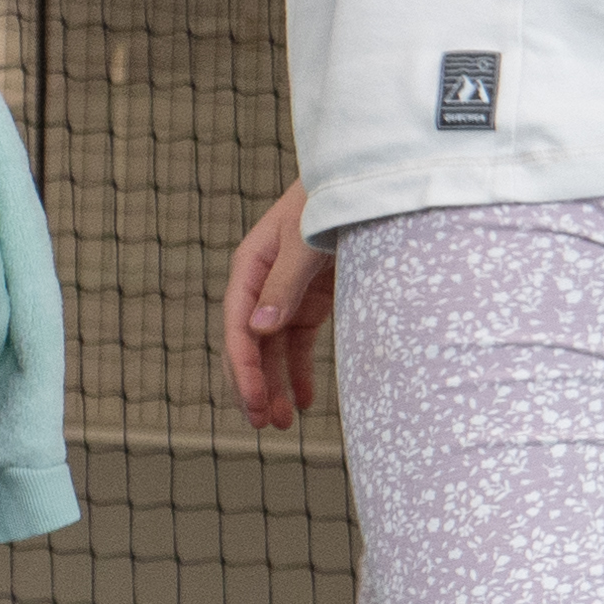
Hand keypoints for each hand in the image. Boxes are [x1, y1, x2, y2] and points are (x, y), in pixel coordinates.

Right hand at [222, 180, 335, 430]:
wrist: (365, 179)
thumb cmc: (333, 201)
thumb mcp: (308, 240)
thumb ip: (285, 283)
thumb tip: (258, 330)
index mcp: (250, 267)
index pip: (238, 325)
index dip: (243, 366)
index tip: (253, 400)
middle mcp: (262, 285)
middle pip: (249, 344)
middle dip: (253, 385)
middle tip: (261, 424)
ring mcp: (287, 295)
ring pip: (272, 351)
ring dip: (273, 386)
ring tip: (280, 424)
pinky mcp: (311, 301)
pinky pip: (298, 345)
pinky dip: (299, 373)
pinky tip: (303, 401)